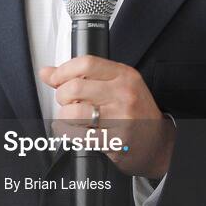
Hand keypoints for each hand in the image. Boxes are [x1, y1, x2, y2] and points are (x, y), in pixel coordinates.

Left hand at [40, 56, 175, 179]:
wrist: (158, 142)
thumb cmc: (136, 112)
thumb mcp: (115, 85)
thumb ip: (82, 76)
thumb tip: (47, 72)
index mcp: (124, 75)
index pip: (86, 63)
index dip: (63, 71)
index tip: (56, 79)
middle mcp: (124, 94)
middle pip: (76, 87)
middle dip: (62, 96)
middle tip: (66, 102)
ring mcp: (121, 117)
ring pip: (74, 112)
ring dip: (64, 116)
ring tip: (70, 118)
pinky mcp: (116, 140)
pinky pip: (80, 135)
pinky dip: (68, 134)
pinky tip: (73, 132)